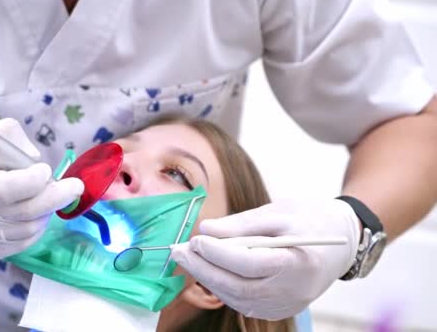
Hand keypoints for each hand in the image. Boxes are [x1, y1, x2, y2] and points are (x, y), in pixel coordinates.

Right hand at [0, 118, 83, 262]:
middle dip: (56, 198)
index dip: (34, 180)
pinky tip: (35, 214)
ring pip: (28, 230)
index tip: (45, 170)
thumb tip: (38, 160)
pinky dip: (34, 228)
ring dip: (46, 212)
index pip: (8, 189)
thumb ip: (11, 140)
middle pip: (25, 213)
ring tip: (49, 196)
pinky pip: (20, 244)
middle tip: (74, 187)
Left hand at [170, 199, 360, 319]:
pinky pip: (243, 302)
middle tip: (178, 252)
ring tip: (187, 258)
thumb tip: (206, 230)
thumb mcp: (279, 211)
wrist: (341, 241)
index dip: (220, 254)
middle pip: (239, 287)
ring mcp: (286, 305)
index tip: (196, 239)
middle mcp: (294, 292)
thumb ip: (242, 223)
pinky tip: (207, 270)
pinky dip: (222, 287)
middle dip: (204, 269)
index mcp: (299, 263)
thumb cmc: (311, 218)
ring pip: (237, 298)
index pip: (251, 263)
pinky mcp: (279, 309)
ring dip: (208, 279)